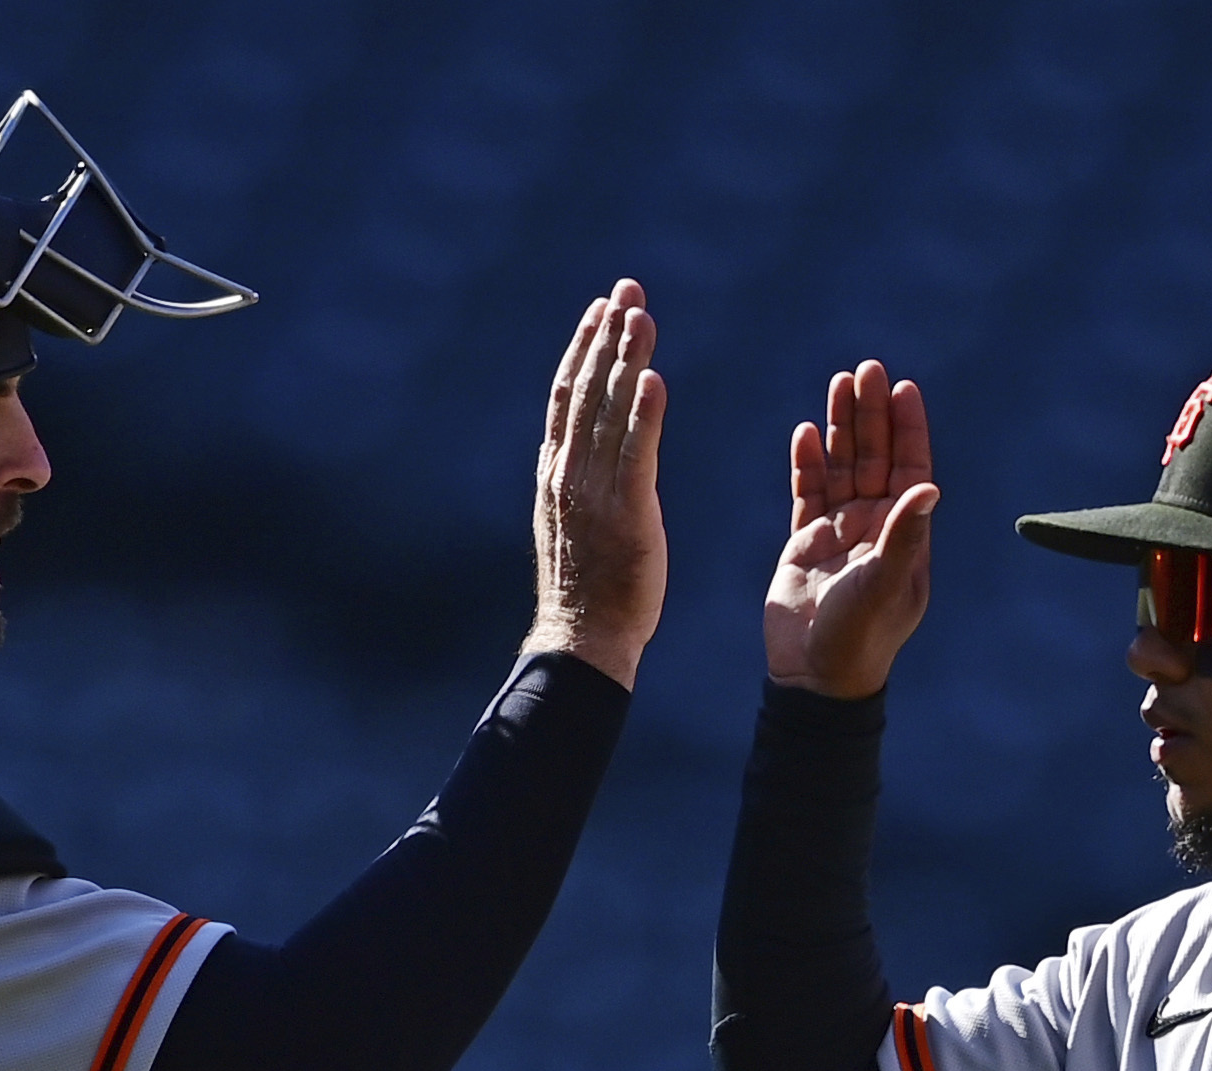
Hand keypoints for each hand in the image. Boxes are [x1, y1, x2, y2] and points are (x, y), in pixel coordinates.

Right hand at [526, 278, 666, 687]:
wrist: (581, 641)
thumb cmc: (587, 593)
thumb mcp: (574, 525)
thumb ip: (582, 482)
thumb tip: (589, 452)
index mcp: (557, 475)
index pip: (568, 397)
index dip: (584, 349)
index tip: (601, 309)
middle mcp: (569, 474)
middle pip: (585, 389)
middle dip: (606, 336)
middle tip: (627, 289)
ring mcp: (593, 492)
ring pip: (608, 412)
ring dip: (625, 359)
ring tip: (641, 314)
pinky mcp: (625, 514)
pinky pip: (635, 454)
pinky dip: (643, 413)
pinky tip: (654, 377)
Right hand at [763, 358, 938, 698]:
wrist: (814, 678)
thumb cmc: (859, 638)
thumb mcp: (885, 585)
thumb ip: (904, 536)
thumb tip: (928, 486)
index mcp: (904, 534)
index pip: (911, 468)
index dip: (908, 429)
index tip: (904, 389)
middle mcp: (875, 526)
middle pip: (876, 457)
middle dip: (871, 414)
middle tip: (866, 370)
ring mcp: (840, 533)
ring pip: (842, 467)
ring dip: (840, 427)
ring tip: (838, 384)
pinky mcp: (805, 543)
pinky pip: (807, 493)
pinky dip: (806, 464)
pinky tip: (803, 434)